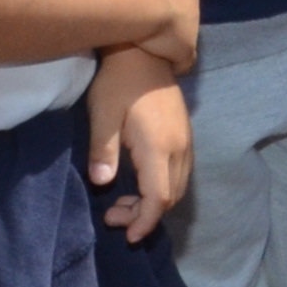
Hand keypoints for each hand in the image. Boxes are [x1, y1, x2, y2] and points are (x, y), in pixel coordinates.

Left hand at [89, 51, 190, 241]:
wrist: (145, 51)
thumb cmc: (119, 82)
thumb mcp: (103, 114)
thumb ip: (104, 150)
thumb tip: (101, 183)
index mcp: (159, 147)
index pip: (159, 198)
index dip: (145, 221)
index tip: (127, 235)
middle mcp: (179, 149)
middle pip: (170, 197)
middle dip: (144, 215)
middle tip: (112, 215)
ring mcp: (185, 141)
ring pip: (177, 186)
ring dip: (153, 202)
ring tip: (121, 202)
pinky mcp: (184, 135)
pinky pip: (179, 173)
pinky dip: (161, 188)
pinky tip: (138, 183)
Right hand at [96, 0, 200, 69]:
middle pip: (179, 6)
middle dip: (167, 13)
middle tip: (145, 22)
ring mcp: (190, 23)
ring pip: (181, 32)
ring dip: (169, 37)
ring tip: (152, 44)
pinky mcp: (183, 46)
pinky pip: (182, 57)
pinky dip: (174, 59)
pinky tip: (163, 63)